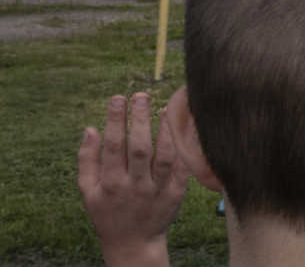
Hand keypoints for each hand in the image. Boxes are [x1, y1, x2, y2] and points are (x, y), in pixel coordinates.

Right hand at [78, 91, 189, 266]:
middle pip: (141, 148)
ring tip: (164, 108)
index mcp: (112, 183)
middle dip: (140, 120)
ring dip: (166, 131)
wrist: (134, 242)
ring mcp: (159, 190)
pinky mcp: (177, 194)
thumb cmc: (107, 211)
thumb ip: (87, 159)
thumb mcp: (88, 190)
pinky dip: (183, 148)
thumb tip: (90, 128)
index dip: (116, 121)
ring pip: (166, 156)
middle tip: (140, 96)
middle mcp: (137, 186)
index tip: (118, 98)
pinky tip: (181, 129)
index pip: (114, 146)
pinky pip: (183, 168)